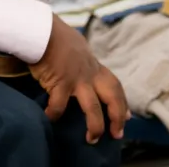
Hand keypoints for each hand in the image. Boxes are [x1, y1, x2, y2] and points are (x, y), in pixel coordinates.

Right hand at [31, 17, 129, 143]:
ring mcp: (76, 79)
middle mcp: (90, 73)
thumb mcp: (76, 46)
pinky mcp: (60, 83)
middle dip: (118, 116)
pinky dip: (54, 114)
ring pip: (93, 107)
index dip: (122, 102)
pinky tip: (49, 118)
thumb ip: (81, 58)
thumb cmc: (55, 35)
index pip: (115, 85)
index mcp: (94, 65)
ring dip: (95, 125)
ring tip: (92, 139)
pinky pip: (59, 105)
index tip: (127, 117)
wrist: (42, 29)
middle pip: (112, 97)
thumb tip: (80, 60)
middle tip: (117, 133)